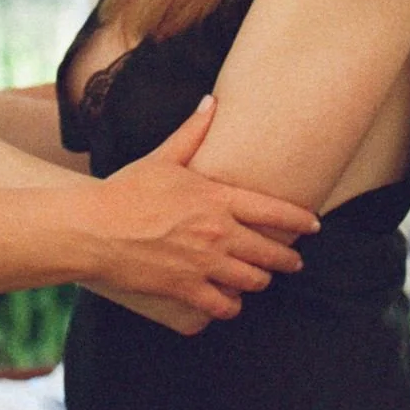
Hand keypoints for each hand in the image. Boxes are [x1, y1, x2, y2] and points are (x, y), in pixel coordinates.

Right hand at [82, 97, 318, 324]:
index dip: (299, 220)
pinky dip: (231, 306)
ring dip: (260, 280)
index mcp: (216, 199)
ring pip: (252, 281)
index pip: (273, 211)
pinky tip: (230, 302)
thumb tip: (211, 102)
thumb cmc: (126, 189)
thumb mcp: (163, 157)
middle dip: (287, 258)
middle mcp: (218, 234)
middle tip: (293, 261)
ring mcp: (205, 265)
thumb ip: (192, 133)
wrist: (95, 228)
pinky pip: (224, 307)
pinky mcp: (187, 290)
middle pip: (270, 253)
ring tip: (260, 279)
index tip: (314, 225)